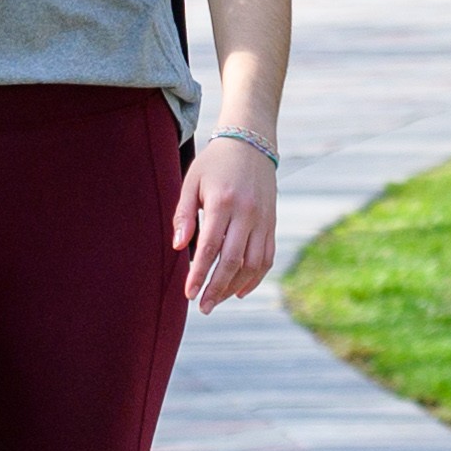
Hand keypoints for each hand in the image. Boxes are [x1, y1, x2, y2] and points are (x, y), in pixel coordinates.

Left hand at [178, 134, 279, 312]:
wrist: (251, 143)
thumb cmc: (214, 164)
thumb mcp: (191, 182)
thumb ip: (184, 215)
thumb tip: (178, 248)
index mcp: (223, 202)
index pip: (210, 246)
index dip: (199, 273)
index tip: (189, 293)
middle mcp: (247, 213)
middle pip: (233, 260)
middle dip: (217, 288)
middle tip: (203, 307)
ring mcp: (263, 219)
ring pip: (253, 263)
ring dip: (235, 286)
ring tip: (218, 300)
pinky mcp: (272, 223)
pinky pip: (267, 257)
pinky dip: (256, 277)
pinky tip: (240, 291)